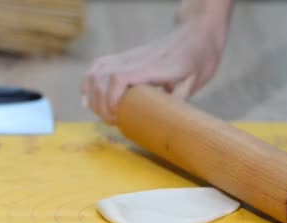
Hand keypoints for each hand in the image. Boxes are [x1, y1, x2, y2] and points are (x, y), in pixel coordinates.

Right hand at [82, 19, 227, 123]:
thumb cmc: (197, 59)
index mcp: (154, 66)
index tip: (116, 116)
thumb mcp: (194, 82)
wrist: (195, 34)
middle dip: (100, 104)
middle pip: (102, 76)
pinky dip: (88, 83)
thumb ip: (177, 100)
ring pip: (96, 71)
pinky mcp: (123, 56)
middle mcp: (136, 59)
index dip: (112, 99)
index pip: (120, 78)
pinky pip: (97, 66)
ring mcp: (127, 56)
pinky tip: (90, 99)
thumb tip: (165, 124)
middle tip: (112, 121)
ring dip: (92, 95)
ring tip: (102, 113)